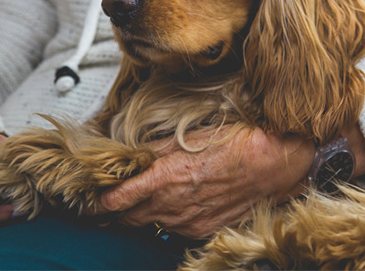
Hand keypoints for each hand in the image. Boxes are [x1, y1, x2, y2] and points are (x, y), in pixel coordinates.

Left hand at [96, 126, 313, 239]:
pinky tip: (178, 201)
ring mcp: (188, 222)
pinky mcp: (203, 230)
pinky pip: (175, 228)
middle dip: (122, 206)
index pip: (118, 198)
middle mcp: (173, 205)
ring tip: (151, 194)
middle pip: (130, 215)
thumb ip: (156, 148)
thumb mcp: (191, 135)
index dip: (101, 199)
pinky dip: (170, 217)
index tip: (90, 197)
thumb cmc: (236, 143)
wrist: (274, 165)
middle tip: (118, 193)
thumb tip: (133, 152)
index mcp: (165, 178)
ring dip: (147, 211)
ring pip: (153, 222)